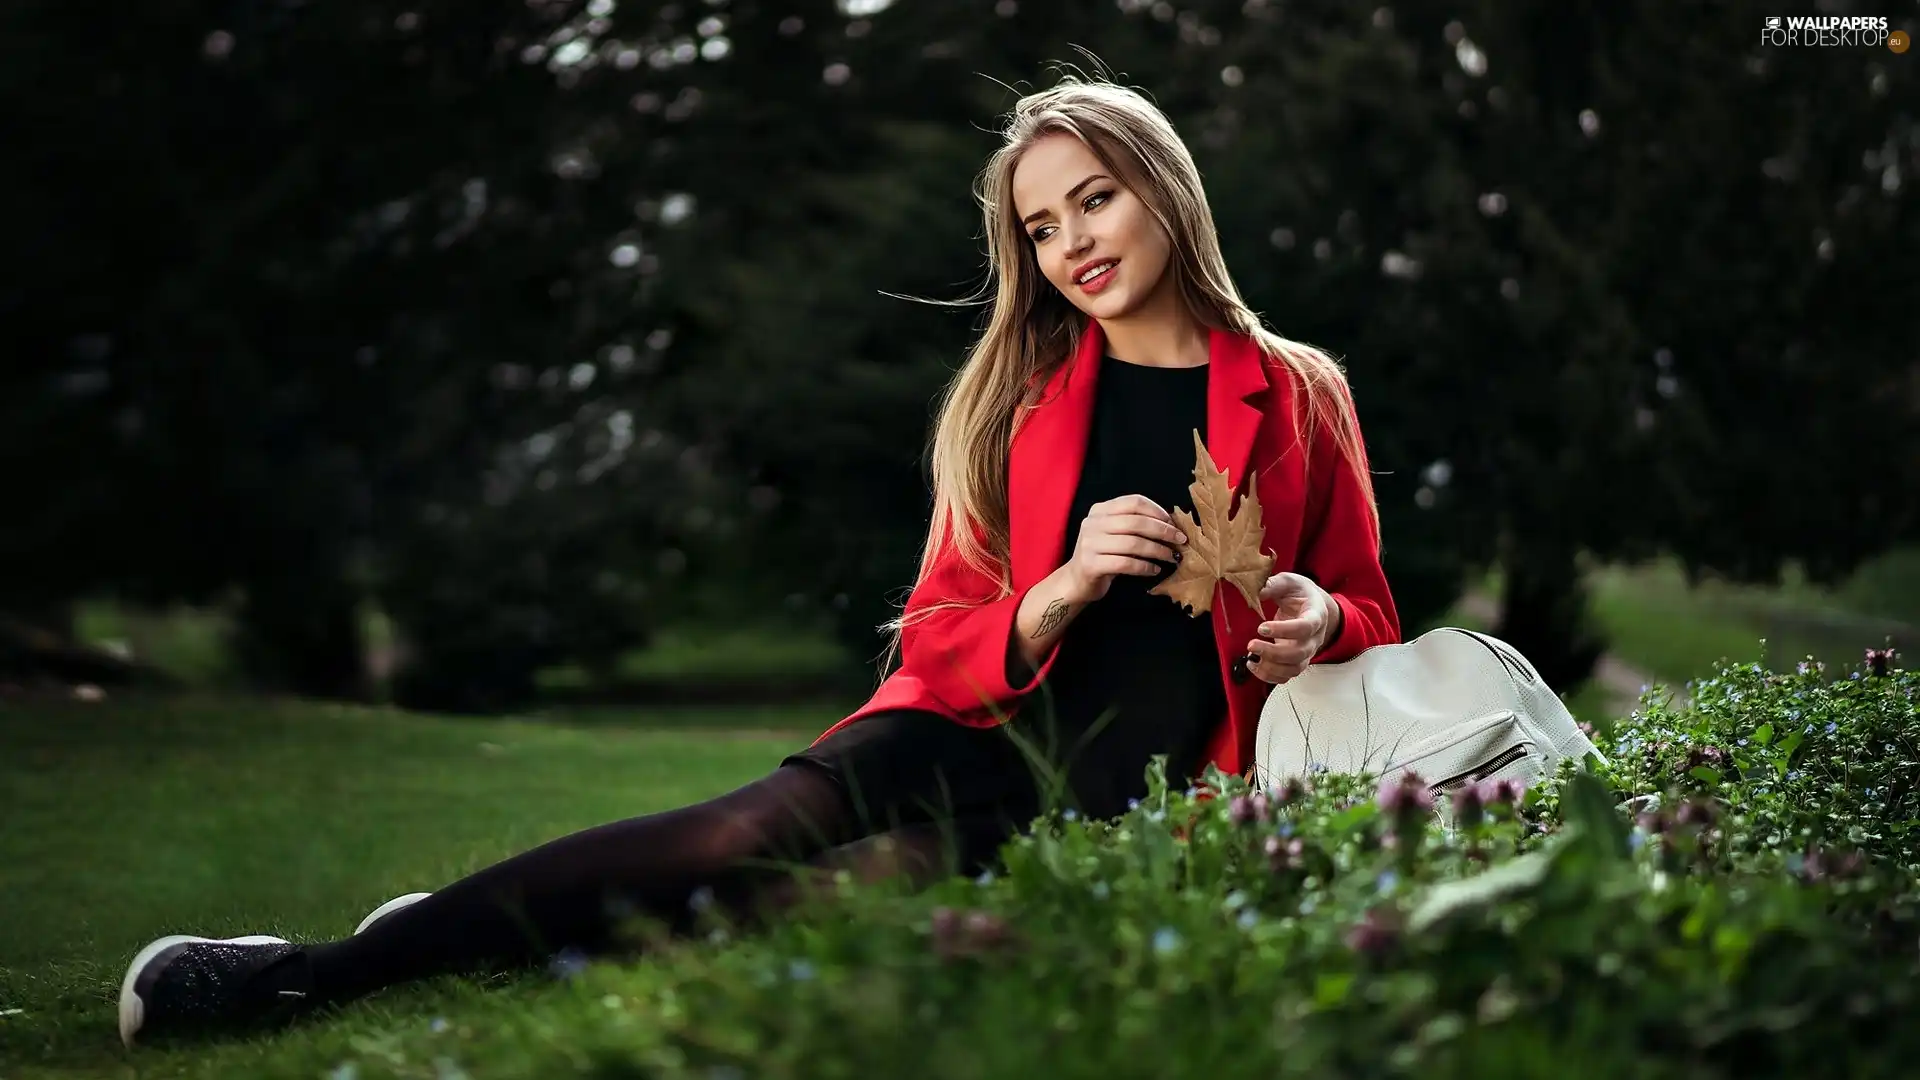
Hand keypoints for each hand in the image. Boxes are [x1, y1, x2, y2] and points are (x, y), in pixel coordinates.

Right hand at [1063, 494, 1186, 603]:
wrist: (1076, 581)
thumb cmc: (1103, 556)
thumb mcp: (1114, 534)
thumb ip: (1134, 525)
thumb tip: (1171, 524)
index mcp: (1100, 510)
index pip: (1133, 502)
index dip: (1157, 511)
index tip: (1173, 523)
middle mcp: (1092, 523)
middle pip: (1136, 522)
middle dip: (1163, 531)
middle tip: (1180, 540)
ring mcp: (1089, 543)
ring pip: (1133, 543)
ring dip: (1158, 550)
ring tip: (1171, 557)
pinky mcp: (1091, 564)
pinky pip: (1125, 563)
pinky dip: (1145, 567)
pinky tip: (1154, 570)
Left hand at [1243, 572, 1340, 684]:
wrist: (1312, 607)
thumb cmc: (1300, 594)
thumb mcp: (1289, 582)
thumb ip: (1274, 584)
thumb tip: (1257, 591)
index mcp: (1316, 615)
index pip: (1305, 627)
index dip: (1284, 630)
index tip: (1261, 627)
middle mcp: (1314, 637)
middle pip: (1299, 653)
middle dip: (1273, 653)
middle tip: (1251, 645)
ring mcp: (1306, 652)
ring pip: (1293, 669)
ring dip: (1270, 668)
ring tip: (1250, 658)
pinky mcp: (1296, 661)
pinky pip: (1286, 676)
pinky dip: (1269, 676)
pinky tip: (1253, 665)